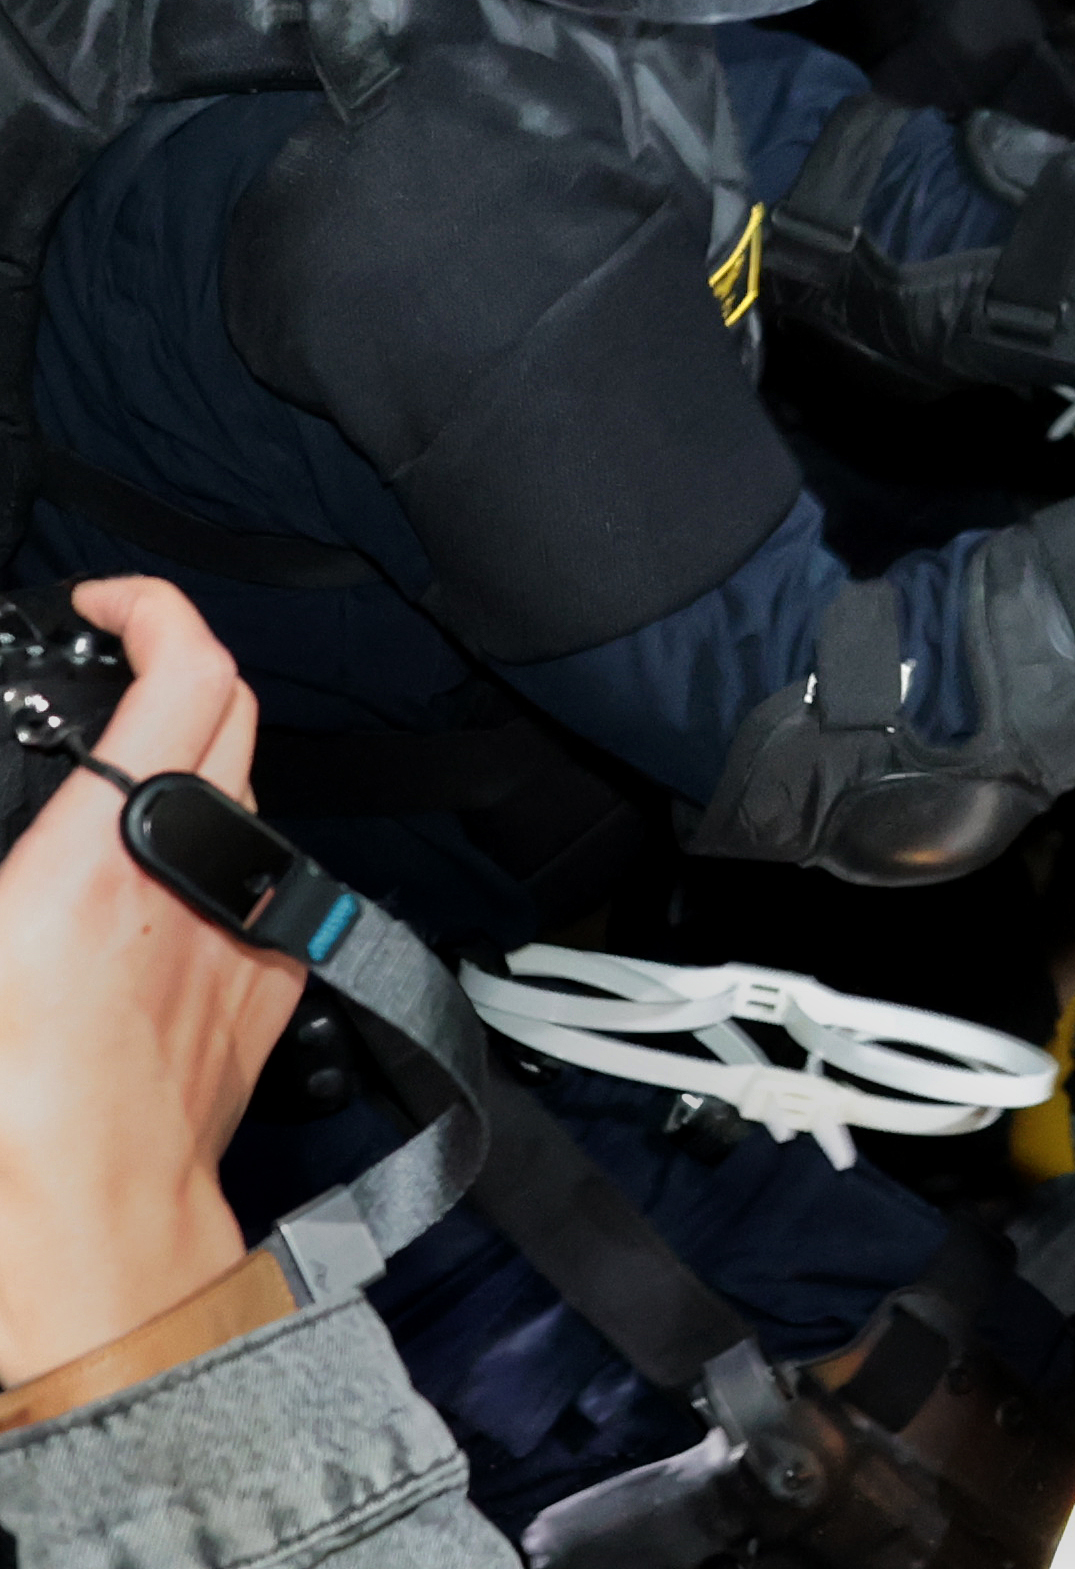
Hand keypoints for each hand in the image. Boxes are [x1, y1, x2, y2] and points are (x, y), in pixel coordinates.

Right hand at [0, 582, 295, 1382]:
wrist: (88, 1249)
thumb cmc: (5, 1136)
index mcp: (98, 862)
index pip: (184, 673)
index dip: (156, 608)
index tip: (111, 602)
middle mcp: (196, 880)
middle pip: (233, 714)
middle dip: (175, 672)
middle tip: (110, 679)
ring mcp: (247, 933)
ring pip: (247, 803)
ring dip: (191, 775)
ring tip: (115, 796)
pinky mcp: (271, 990)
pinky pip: (259, 886)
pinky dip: (212, 864)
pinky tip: (153, 900)